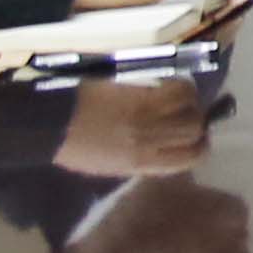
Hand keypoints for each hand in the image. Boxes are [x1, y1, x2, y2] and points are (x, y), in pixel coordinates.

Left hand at [53, 73, 212, 180]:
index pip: (191, 156)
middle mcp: (151, 139)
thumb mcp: (112, 166)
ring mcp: (147, 114)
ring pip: (191, 106)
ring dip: (191, 102)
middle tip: (189, 115)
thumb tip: (167, 150)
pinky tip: (169, 87)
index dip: (200, 146)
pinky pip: (176, 88)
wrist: (52, 122)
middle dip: (197, 122)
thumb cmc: (77, 148)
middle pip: (195, 129)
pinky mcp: (141, 92)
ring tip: (180, 99)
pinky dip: (179, 86)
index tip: (196, 139)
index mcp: (142, 162)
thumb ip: (144, 160)